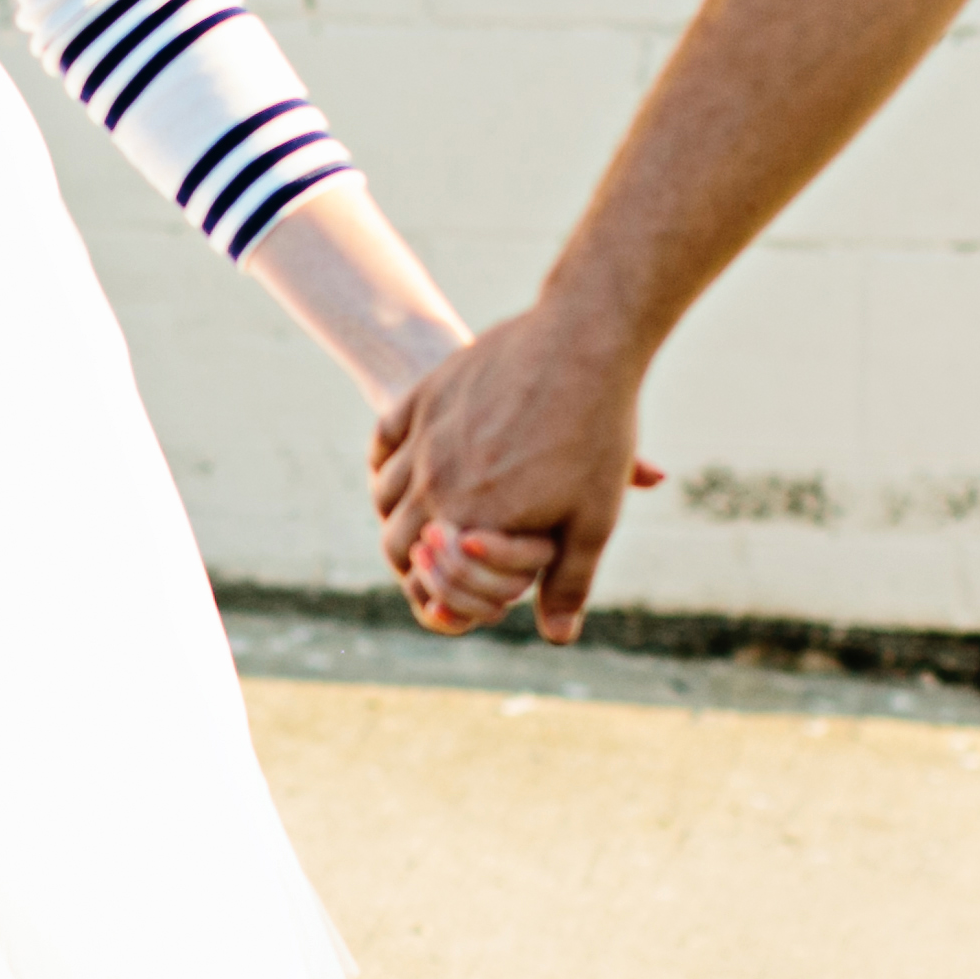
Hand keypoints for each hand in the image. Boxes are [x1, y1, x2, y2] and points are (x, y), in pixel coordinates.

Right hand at [370, 289, 654, 644]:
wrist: (583, 340)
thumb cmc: (596, 432)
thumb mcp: (593, 518)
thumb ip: (569, 582)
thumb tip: (557, 638)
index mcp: (471, 523)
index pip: (425, 580)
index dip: (438, 595)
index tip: (460, 586)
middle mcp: (434, 482)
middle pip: (394, 539)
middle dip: (411, 558)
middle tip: (435, 557)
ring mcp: (423, 436)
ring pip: (383, 491)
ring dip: (396, 511)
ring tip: (423, 514)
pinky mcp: (423, 395)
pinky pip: (384, 440)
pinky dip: (387, 461)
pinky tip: (407, 464)